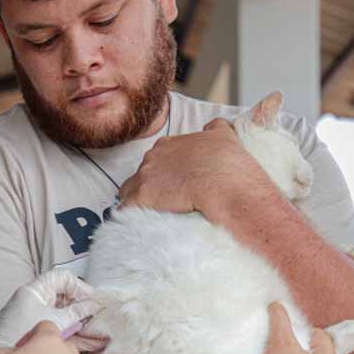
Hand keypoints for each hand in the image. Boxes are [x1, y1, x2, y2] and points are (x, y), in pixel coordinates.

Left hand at [0, 269, 103, 353]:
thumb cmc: (23, 336)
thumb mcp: (56, 322)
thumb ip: (77, 312)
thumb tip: (94, 305)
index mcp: (35, 291)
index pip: (61, 278)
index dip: (78, 286)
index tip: (90, 299)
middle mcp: (34, 300)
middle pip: (63, 296)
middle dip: (81, 305)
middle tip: (95, 314)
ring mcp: (35, 316)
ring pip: (63, 314)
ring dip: (79, 321)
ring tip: (96, 331)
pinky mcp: (37, 332)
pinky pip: (58, 328)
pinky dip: (72, 333)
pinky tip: (89, 342)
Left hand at [118, 118, 268, 214]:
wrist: (224, 185)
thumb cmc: (227, 164)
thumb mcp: (224, 136)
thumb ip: (216, 129)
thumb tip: (214, 125)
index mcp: (169, 145)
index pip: (157, 159)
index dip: (164, 173)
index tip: (174, 185)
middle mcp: (153, 157)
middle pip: (142, 175)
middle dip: (152, 187)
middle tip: (167, 202)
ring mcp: (145, 177)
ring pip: (130, 191)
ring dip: (138, 202)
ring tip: (151, 217)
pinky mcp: (142, 198)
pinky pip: (126, 210)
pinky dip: (132, 217)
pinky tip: (140, 227)